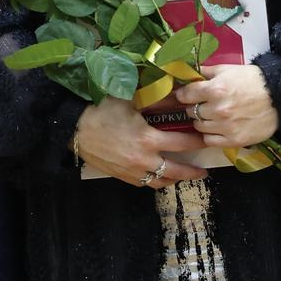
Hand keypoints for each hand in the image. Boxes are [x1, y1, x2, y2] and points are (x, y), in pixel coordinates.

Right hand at [74, 100, 210, 188]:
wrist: (73, 127)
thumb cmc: (101, 110)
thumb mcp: (131, 100)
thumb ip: (157, 100)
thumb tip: (178, 96)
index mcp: (148, 139)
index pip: (182, 143)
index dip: (197, 141)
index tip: (207, 139)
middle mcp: (143, 159)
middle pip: (176, 171)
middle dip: (192, 172)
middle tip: (203, 171)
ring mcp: (132, 171)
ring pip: (160, 182)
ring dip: (174, 180)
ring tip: (182, 177)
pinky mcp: (121, 176)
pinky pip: (144, 184)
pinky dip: (155, 182)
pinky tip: (159, 177)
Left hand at [173, 63, 278, 152]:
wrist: (280, 97)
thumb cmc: (254, 80)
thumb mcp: (228, 69)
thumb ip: (206, 72)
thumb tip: (188, 72)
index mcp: (215, 89)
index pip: (186, 95)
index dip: (184, 94)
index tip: (186, 95)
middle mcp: (218, 109)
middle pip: (192, 112)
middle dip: (195, 107)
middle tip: (203, 105)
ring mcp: (225, 127)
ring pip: (199, 127)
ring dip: (202, 121)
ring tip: (213, 116)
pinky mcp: (234, 140)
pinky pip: (210, 141)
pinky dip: (211, 135)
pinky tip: (218, 128)